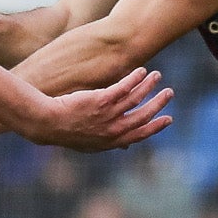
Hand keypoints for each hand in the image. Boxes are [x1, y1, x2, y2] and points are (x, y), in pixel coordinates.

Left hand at [30, 68, 173, 151]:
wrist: (48, 124)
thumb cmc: (66, 132)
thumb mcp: (90, 143)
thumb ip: (109, 142)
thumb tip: (124, 146)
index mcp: (111, 141)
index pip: (140, 134)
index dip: (156, 127)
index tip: (168, 119)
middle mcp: (113, 129)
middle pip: (143, 115)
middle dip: (158, 104)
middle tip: (169, 93)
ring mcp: (107, 114)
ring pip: (135, 99)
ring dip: (149, 86)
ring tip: (157, 76)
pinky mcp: (101, 100)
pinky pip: (123, 87)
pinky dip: (135, 79)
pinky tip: (141, 71)